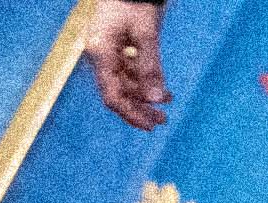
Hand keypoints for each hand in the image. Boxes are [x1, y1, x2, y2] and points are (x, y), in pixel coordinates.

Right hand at [87, 0, 170, 129]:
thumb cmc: (136, 1)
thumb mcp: (146, 34)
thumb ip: (151, 67)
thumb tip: (157, 99)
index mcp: (101, 54)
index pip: (113, 96)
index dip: (131, 114)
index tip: (150, 125)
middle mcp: (99, 56)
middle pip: (118, 93)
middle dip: (140, 107)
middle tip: (162, 119)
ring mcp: (106, 52)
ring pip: (124, 83)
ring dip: (145, 94)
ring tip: (167, 101)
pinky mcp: (114, 47)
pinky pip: (127, 71)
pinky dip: (143, 80)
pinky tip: (160, 87)